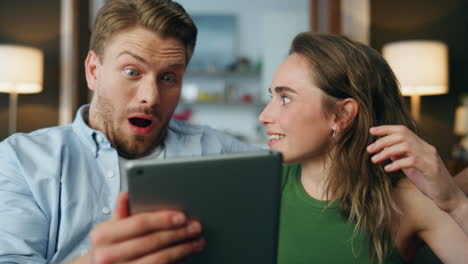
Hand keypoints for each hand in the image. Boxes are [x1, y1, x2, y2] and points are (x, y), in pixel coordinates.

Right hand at [87, 192, 204, 263]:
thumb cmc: (107, 246)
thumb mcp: (109, 228)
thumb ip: (121, 213)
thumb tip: (126, 195)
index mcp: (102, 236)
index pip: (138, 223)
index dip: (162, 219)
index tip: (182, 216)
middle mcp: (107, 256)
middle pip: (152, 242)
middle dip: (178, 233)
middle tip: (196, 227)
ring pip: (159, 259)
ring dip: (182, 249)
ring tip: (196, 242)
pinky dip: (175, 262)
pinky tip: (186, 256)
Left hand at [367, 125, 464, 213]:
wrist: (448, 196)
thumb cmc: (428, 181)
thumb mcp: (410, 167)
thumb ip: (399, 156)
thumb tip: (384, 148)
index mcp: (421, 146)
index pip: (403, 130)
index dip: (386, 129)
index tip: (371, 131)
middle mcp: (426, 148)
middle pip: (402, 135)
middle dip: (383, 141)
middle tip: (369, 149)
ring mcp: (430, 157)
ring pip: (405, 145)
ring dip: (386, 152)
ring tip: (374, 160)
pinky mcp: (431, 168)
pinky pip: (411, 161)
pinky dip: (397, 163)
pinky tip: (388, 169)